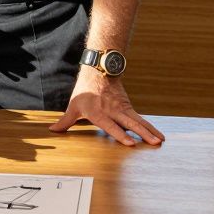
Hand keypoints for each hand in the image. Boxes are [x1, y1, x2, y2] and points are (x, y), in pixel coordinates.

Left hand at [49, 69, 164, 146]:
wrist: (99, 71)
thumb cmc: (85, 90)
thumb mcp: (73, 105)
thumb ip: (65, 121)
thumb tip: (52, 130)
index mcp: (98, 113)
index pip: (111, 125)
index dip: (120, 134)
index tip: (131, 143)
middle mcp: (112, 111)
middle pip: (130, 123)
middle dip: (142, 134)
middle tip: (153, 143)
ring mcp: (122, 109)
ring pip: (138, 121)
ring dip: (150, 131)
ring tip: (160, 140)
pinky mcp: (128, 107)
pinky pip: (140, 118)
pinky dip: (149, 126)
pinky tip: (158, 134)